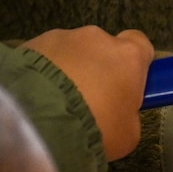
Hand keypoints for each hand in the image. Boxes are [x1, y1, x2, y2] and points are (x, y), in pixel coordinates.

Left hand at [21, 26, 152, 160]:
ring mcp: (61, 37)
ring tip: (54, 105)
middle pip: (102, 50)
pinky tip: (35, 99)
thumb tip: (116, 110)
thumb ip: (127, 114)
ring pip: (70, 53)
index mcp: (128, 56)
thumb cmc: (96, 127)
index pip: (141, 45)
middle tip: (87, 104)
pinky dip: (41, 74)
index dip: (134, 65)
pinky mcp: (31, 43)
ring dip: (66, 72)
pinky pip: (43, 58)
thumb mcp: (127, 135)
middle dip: (96, 71)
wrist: (39, 122)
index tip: (126, 86)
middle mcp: (97, 38)